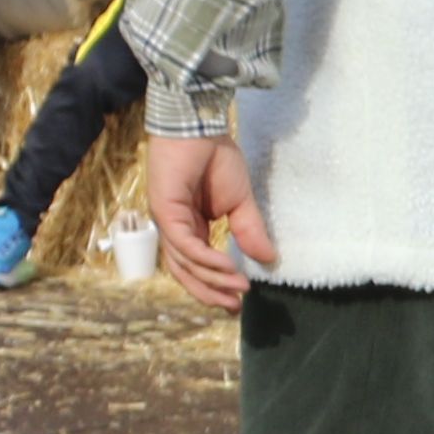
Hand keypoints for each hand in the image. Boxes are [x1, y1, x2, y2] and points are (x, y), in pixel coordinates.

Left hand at [146, 128, 270, 310]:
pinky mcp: (165, 211)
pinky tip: (227, 267)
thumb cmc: (215, 157)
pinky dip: (206, 259)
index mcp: (190, 226)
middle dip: (210, 291)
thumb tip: (269, 259)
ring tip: (238, 288)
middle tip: (233, 307)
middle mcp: (175, 228)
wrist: (200, 126)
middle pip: (186, 271)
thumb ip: (249, 231)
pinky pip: (185, 244)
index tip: (236, 302)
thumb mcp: (240, 202)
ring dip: (213, 278)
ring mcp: (167, 220)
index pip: (197, 264)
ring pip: (185, 262)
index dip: (215, 284)